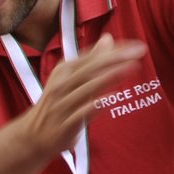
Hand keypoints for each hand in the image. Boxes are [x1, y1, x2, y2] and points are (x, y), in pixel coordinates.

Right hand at [22, 35, 145, 155]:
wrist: (33, 135)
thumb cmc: (57, 104)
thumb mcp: (70, 78)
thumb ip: (91, 60)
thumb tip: (107, 38)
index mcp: (63, 71)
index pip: (91, 57)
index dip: (114, 51)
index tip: (136, 46)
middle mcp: (61, 85)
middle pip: (90, 69)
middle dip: (115, 59)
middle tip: (139, 52)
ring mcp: (62, 104)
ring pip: (87, 87)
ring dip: (109, 77)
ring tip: (132, 68)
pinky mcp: (65, 124)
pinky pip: (81, 113)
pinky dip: (95, 105)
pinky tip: (110, 99)